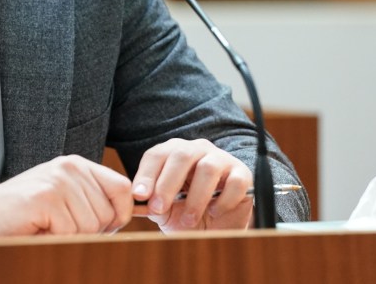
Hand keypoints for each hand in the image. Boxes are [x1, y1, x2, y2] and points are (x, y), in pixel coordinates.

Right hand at [0, 155, 133, 237]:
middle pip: (108, 214)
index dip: (119, 215)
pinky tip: (38, 229)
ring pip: (91, 227)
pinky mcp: (45, 198)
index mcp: (78, 165)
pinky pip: (70, 233)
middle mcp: (70, 167)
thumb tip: (133, 216)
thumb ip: (94, 201)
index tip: (103, 228)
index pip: (123, 188)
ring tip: (47, 227)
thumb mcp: (65, 200)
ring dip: (70, 237)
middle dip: (90, 233)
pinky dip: (55, 240)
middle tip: (60, 228)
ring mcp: (57, 181)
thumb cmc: (27, 215)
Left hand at [131, 138, 252, 231]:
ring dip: (195, 197)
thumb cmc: (186, 212)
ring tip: (188, 220)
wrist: (217, 226)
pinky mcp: (242, 174)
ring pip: (208, 168)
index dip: (146, 174)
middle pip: (181, 155)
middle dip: (167, 183)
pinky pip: (235, 182)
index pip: (156, 155)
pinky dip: (223, 200)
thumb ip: (149, 203)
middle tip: (159, 208)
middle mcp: (197, 149)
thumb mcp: (164, 210)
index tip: (139, 196)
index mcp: (173, 152)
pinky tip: (214, 212)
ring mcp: (221, 159)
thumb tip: (133, 201)